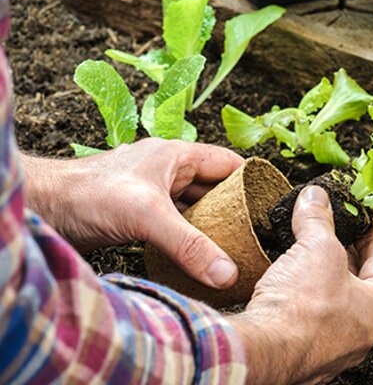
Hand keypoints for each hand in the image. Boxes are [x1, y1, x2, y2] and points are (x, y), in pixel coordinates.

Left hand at [21, 138, 243, 288]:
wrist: (46, 209)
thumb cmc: (88, 194)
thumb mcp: (147, 216)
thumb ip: (190, 245)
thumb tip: (227, 273)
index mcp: (177, 156)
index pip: (228, 164)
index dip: (251, 181)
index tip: (269, 206)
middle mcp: (168, 171)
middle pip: (214, 189)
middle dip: (233, 210)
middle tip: (254, 236)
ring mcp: (154, 193)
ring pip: (195, 208)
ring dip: (210, 227)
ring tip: (233, 249)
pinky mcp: (140, 214)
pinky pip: (176, 225)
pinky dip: (189, 238)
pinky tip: (198, 256)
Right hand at [230, 186, 372, 383]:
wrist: (263, 351)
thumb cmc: (302, 309)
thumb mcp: (316, 247)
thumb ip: (318, 218)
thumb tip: (316, 198)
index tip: (364, 219)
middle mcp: (362, 333)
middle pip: (361, 282)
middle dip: (346, 253)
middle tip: (335, 232)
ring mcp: (334, 348)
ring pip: (335, 302)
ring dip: (324, 276)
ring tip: (308, 253)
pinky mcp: (306, 353)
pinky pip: (312, 318)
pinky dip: (305, 298)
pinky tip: (289, 284)